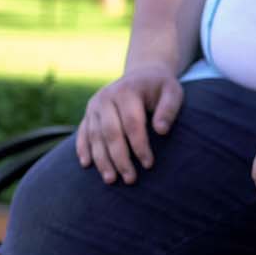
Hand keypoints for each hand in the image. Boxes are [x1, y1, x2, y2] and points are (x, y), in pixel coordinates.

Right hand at [75, 62, 182, 184]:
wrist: (142, 75)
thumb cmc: (160, 88)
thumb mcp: (172, 91)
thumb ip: (169, 108)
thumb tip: (161, 130)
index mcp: (127, 91)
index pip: (132, 123)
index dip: (140, 145)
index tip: (149, 164)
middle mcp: (106, 97)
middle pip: (111, 132)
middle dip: (120, 158)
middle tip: (130, 179)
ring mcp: (94, 105)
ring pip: (95, 136)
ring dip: (102, 159)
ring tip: (111, 180)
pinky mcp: (88, 113)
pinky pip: (83, 133)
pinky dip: (83, 148)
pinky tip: (87, 165)